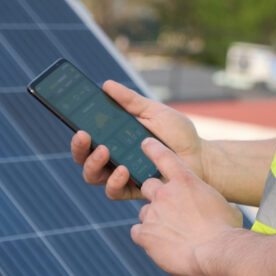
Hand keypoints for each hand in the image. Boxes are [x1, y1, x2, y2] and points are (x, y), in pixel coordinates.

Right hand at [70, 80, 204, 200]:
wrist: (201, 157)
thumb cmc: (177, 133)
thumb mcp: (153, 111)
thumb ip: (130, 101)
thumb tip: (106, 84)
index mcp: (115, 137)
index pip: (88, 136)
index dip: (77, 130)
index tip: (74, 120)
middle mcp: (113, 157)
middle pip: (83, 157)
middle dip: (79, 147)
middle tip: (84, 135)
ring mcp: (122, 175)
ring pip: (93, 176)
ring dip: (93, 164)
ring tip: (104, 151)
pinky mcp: (134, 189)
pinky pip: (114, 191)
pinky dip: (114, 181)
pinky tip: (123, 169)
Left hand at [131, 138, 242, 275]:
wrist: (216, 253)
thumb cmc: (226, 230)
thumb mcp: (227, 209)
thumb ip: (218, 204)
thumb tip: (226, 209)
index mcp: (185, 181)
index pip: (163, 156)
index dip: (153, 148)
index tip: (145, 143)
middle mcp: (165, 193)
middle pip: (148, 186)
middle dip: (155, 195)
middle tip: (167, 210)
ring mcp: (153, 213)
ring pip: (144, 212)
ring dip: (153, 220)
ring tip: (170, 234)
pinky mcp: (145, 234)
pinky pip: (137, 232)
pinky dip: (145, 238)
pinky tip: (159, 245)